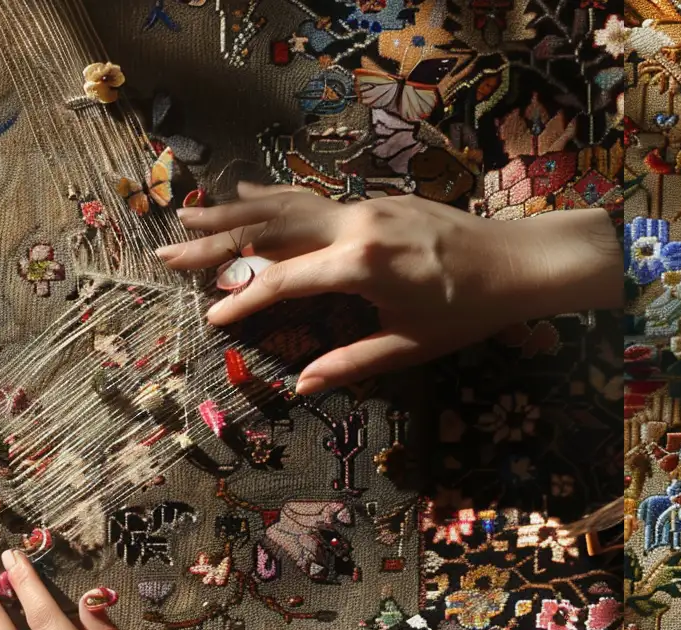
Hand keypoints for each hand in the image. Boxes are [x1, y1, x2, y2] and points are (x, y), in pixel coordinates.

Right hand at [157, 191, 621, 394]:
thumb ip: (352, 362)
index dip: (244, 300)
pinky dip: (273, 199)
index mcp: (359, 265)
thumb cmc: (466, 311)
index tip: (210, 314)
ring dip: (234, 212)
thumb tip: (301, 385)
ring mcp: (361, 206)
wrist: (512, 261)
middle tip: (168, 256)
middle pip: (269, 233)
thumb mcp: (410, 346)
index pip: (284, 280)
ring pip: (284, 207)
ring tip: (188, 217)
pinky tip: (245, 194)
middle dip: (216, 245)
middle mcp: (353, 226)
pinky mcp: (371, 201)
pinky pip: (310, 199)